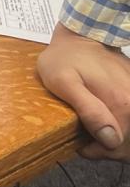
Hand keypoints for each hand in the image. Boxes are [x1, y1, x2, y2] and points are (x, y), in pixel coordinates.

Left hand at [37, 24, 129, 158]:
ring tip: (93, 129)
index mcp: (122, 106)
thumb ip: (89, 111)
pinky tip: (103, 121)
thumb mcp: (64, 83)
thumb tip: (110, 138)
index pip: (116, 148)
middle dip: (104, 147)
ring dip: (113, 140)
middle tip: (83, 135)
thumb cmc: (65, 59)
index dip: (95, 149)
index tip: (79, 142)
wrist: (80, 37)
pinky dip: (120, 128)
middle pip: (126, 145)